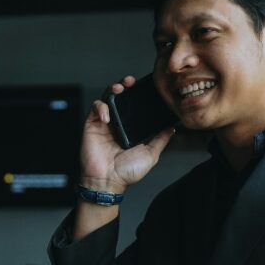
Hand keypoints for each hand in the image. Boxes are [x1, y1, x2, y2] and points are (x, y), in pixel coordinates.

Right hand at [80, 75, 173, 192]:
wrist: (108, 182)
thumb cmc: (127, 172)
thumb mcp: (151, 154)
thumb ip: (161, 139)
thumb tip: (172, 127)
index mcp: (130, 128)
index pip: (134, 105)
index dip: (138, 94)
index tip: (146, 87)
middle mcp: (117, 123)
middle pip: (120, 97)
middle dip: (125, 85)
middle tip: (131, 81)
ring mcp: (104, 123)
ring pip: (107, 98)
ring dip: (112, 89)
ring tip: (119, 88)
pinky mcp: (91, 125)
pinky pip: (95, 108)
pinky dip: (101, 107)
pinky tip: (107, 115)